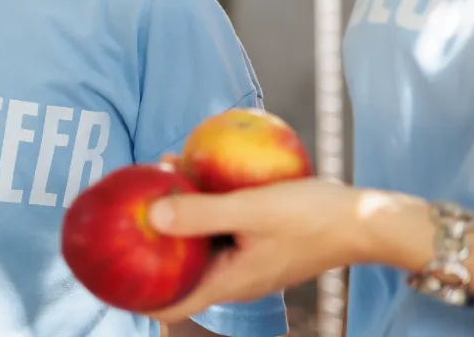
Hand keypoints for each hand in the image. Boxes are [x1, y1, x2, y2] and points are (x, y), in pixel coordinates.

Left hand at [144, 176, 371, 322]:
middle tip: (124, 207)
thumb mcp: (251, 210)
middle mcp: (234, 278)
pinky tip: (189, 171)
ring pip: (198, 243)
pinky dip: (200, 207)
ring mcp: (246, 260)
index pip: (171, 303)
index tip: (106, 274)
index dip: (136, 295)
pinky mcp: (257, 242)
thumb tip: (151, 216)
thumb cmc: (312, 217)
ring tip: (152, 177)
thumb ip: (201, 213)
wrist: (368, 220)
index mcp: (229, 282)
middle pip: (179, 268)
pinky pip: (217, 228)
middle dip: (150, 242)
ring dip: (174, 216)